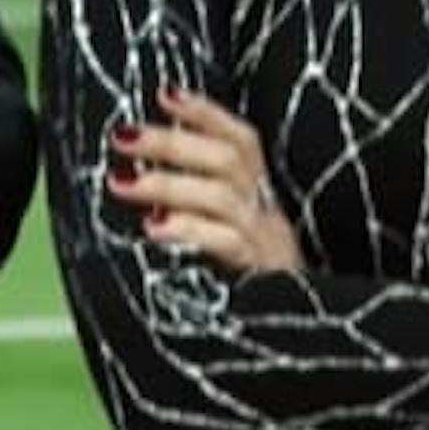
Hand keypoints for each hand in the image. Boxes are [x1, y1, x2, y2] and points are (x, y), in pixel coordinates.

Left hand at [106, 86, 301, 274]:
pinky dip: (188, 230)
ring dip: (167, 184)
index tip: (164, 93)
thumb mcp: (238, 231)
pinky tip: (153, 228)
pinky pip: (225, 243)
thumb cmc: (254, 276)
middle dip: (170, 143)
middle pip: (225, 160)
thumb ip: (204, 197)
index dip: (206, 113)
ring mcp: (263, 241)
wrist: (308, 336)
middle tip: (122, 136)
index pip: (241, 139)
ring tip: (121, 182)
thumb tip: (142, 167)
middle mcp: (265, 210)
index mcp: (260, 193)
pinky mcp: (259, 275)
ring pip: (220, 197)